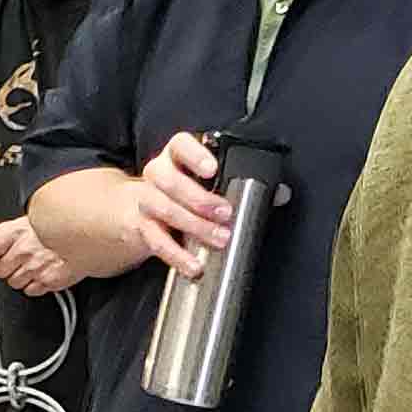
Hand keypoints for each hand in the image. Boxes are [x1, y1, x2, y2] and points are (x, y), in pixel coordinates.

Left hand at [0, 217, 78, 296]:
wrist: (93, 233)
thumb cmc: (64, 225)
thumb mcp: (30, 218)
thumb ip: (5, 229)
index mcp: (16, 232)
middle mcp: (24, 251)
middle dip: (6, 266)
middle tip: (18, 259)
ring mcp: (36, 268)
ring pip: (14, 283)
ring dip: (21, 276)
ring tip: (34, 265)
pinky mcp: (49, 281)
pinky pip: (32, 290)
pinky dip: (36, 285)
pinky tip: (43, 272)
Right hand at [117, 132, 238, 279]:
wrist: (131, 212)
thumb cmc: (178, 195)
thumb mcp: (201, 184)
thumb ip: (239, 186)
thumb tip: (280, 194)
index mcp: (174, 158)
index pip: (180, 145)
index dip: (195, 154)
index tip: (212, 169)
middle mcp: (157, 175)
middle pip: (170, 180)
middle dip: (200, 198)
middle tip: (225, 213)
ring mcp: (145, 201)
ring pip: (164, 208)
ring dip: (194, 225)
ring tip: (219, 239)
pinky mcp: (140, 228)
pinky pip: (158, 241)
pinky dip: (177, 255)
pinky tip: (194, 265)